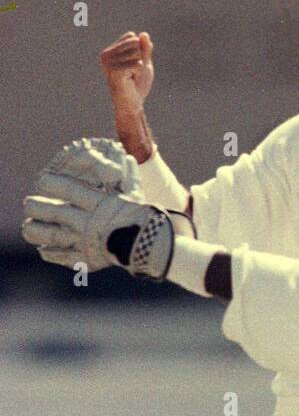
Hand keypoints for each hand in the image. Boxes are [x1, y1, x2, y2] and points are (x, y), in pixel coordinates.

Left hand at [22, 138, 171, 277]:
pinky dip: (52, 254)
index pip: (69, 189)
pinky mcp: (88, 259)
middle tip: (29, 204)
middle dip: (39, 207)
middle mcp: (89, 222)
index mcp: (99, 203)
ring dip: (38, 231)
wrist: (153, 247)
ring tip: (27, 227)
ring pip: (54, 235)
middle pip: (56, 211)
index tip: (41, 181)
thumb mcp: (136, 194)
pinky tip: (43, 251)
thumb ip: (128, 176)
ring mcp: (86, 242)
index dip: (52, 184)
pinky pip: (65, 256)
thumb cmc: (144, 218)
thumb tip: (129, 157)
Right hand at [100, 30, 154, 109]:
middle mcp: (106, 55)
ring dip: (139, 67)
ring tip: (130, 77)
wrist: (133, 105)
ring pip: (136, 53)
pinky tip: (130, 81)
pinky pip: (137, 64)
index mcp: (110, 51)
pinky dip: (139, 73)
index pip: (131, 36)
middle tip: (132, 73)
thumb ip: (144, 49)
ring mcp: (108, 63)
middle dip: (139, 58)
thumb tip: (143, 34)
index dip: (139, 51)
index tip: (133, 66)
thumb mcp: (144, 63)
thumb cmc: (137, 85)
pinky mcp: (114, 71)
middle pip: (134, 42)